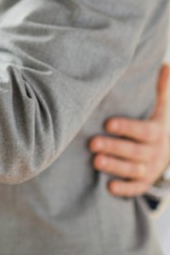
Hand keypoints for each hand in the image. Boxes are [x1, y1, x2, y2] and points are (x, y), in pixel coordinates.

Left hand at [90, 63, 169, 196]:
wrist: (168, 154)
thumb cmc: (155, 127)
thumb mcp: (162, 110)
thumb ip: (162, 90)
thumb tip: (166, 65)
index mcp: (157, 132)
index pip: (143, 131)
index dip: (127, 127)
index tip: (108, 123)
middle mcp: (155, 152)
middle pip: (135, 151)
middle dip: (114, 147)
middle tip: (92, 143)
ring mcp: (150, 169)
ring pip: (133, 170)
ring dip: (115, 167)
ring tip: (95, 161)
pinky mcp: (144, 183)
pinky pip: (136, 188)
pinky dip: (125, 189)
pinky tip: (109, 187)